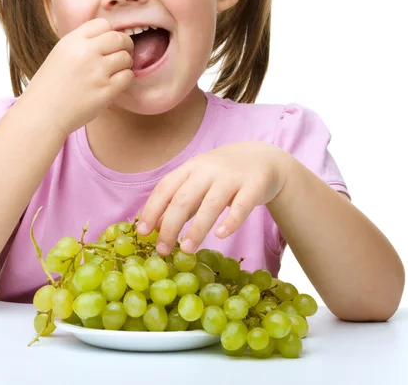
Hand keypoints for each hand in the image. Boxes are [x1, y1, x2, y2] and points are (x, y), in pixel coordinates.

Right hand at [21, 18, 133, 135]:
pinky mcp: (106, 91)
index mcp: (72, 41)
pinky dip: (125, 79)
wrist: (41, 114)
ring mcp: (97, 72)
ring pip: (126, 57)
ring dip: (125, 64)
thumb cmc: (49, 87)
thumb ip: (81, 45)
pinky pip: (127, 76)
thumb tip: (106, 39)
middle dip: (125, 46)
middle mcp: (86, 53)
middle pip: (119, 38)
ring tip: (115, 72)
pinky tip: (115, 84)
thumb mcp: (59, 55)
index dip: (109, 33)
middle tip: (122, 55)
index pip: (103, 24)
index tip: (108, 45)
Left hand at [137, 142, 290, 254]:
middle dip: (170, 225)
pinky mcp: (254, 185)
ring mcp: (231, 177)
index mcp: (190, 168)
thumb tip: (155, 227)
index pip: (165, 188)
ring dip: (197, 228)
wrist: (264, 158)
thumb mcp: (198, 182)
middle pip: (184, 198)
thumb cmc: (223, 174)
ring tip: (187, 250)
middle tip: (162, 250)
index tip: (142, 232)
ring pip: (211, 203)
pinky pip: (242, 205)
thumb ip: (178, 202)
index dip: (152, 210)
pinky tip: (221, 236)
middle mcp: (208, 170)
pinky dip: (231, 221)